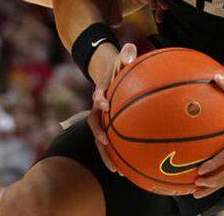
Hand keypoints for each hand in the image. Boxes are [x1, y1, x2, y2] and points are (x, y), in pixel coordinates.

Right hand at [87, 42, 136, 172]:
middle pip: (94, 124)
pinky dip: (118, 155)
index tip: (103, 104)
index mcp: (101, 91)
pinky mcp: (109, 126)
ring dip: (107, 154)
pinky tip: (128, 169)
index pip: (97, 96)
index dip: (99, 99)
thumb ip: (125, 54)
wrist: (109, 72)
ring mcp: (102, 119)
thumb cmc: (119, 64)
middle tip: (107, 144)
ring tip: (117, 170)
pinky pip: (112, 143)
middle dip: (99, 135)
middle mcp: (98, 107)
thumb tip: (129, 51)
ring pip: (101, 139)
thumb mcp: (121, 56)